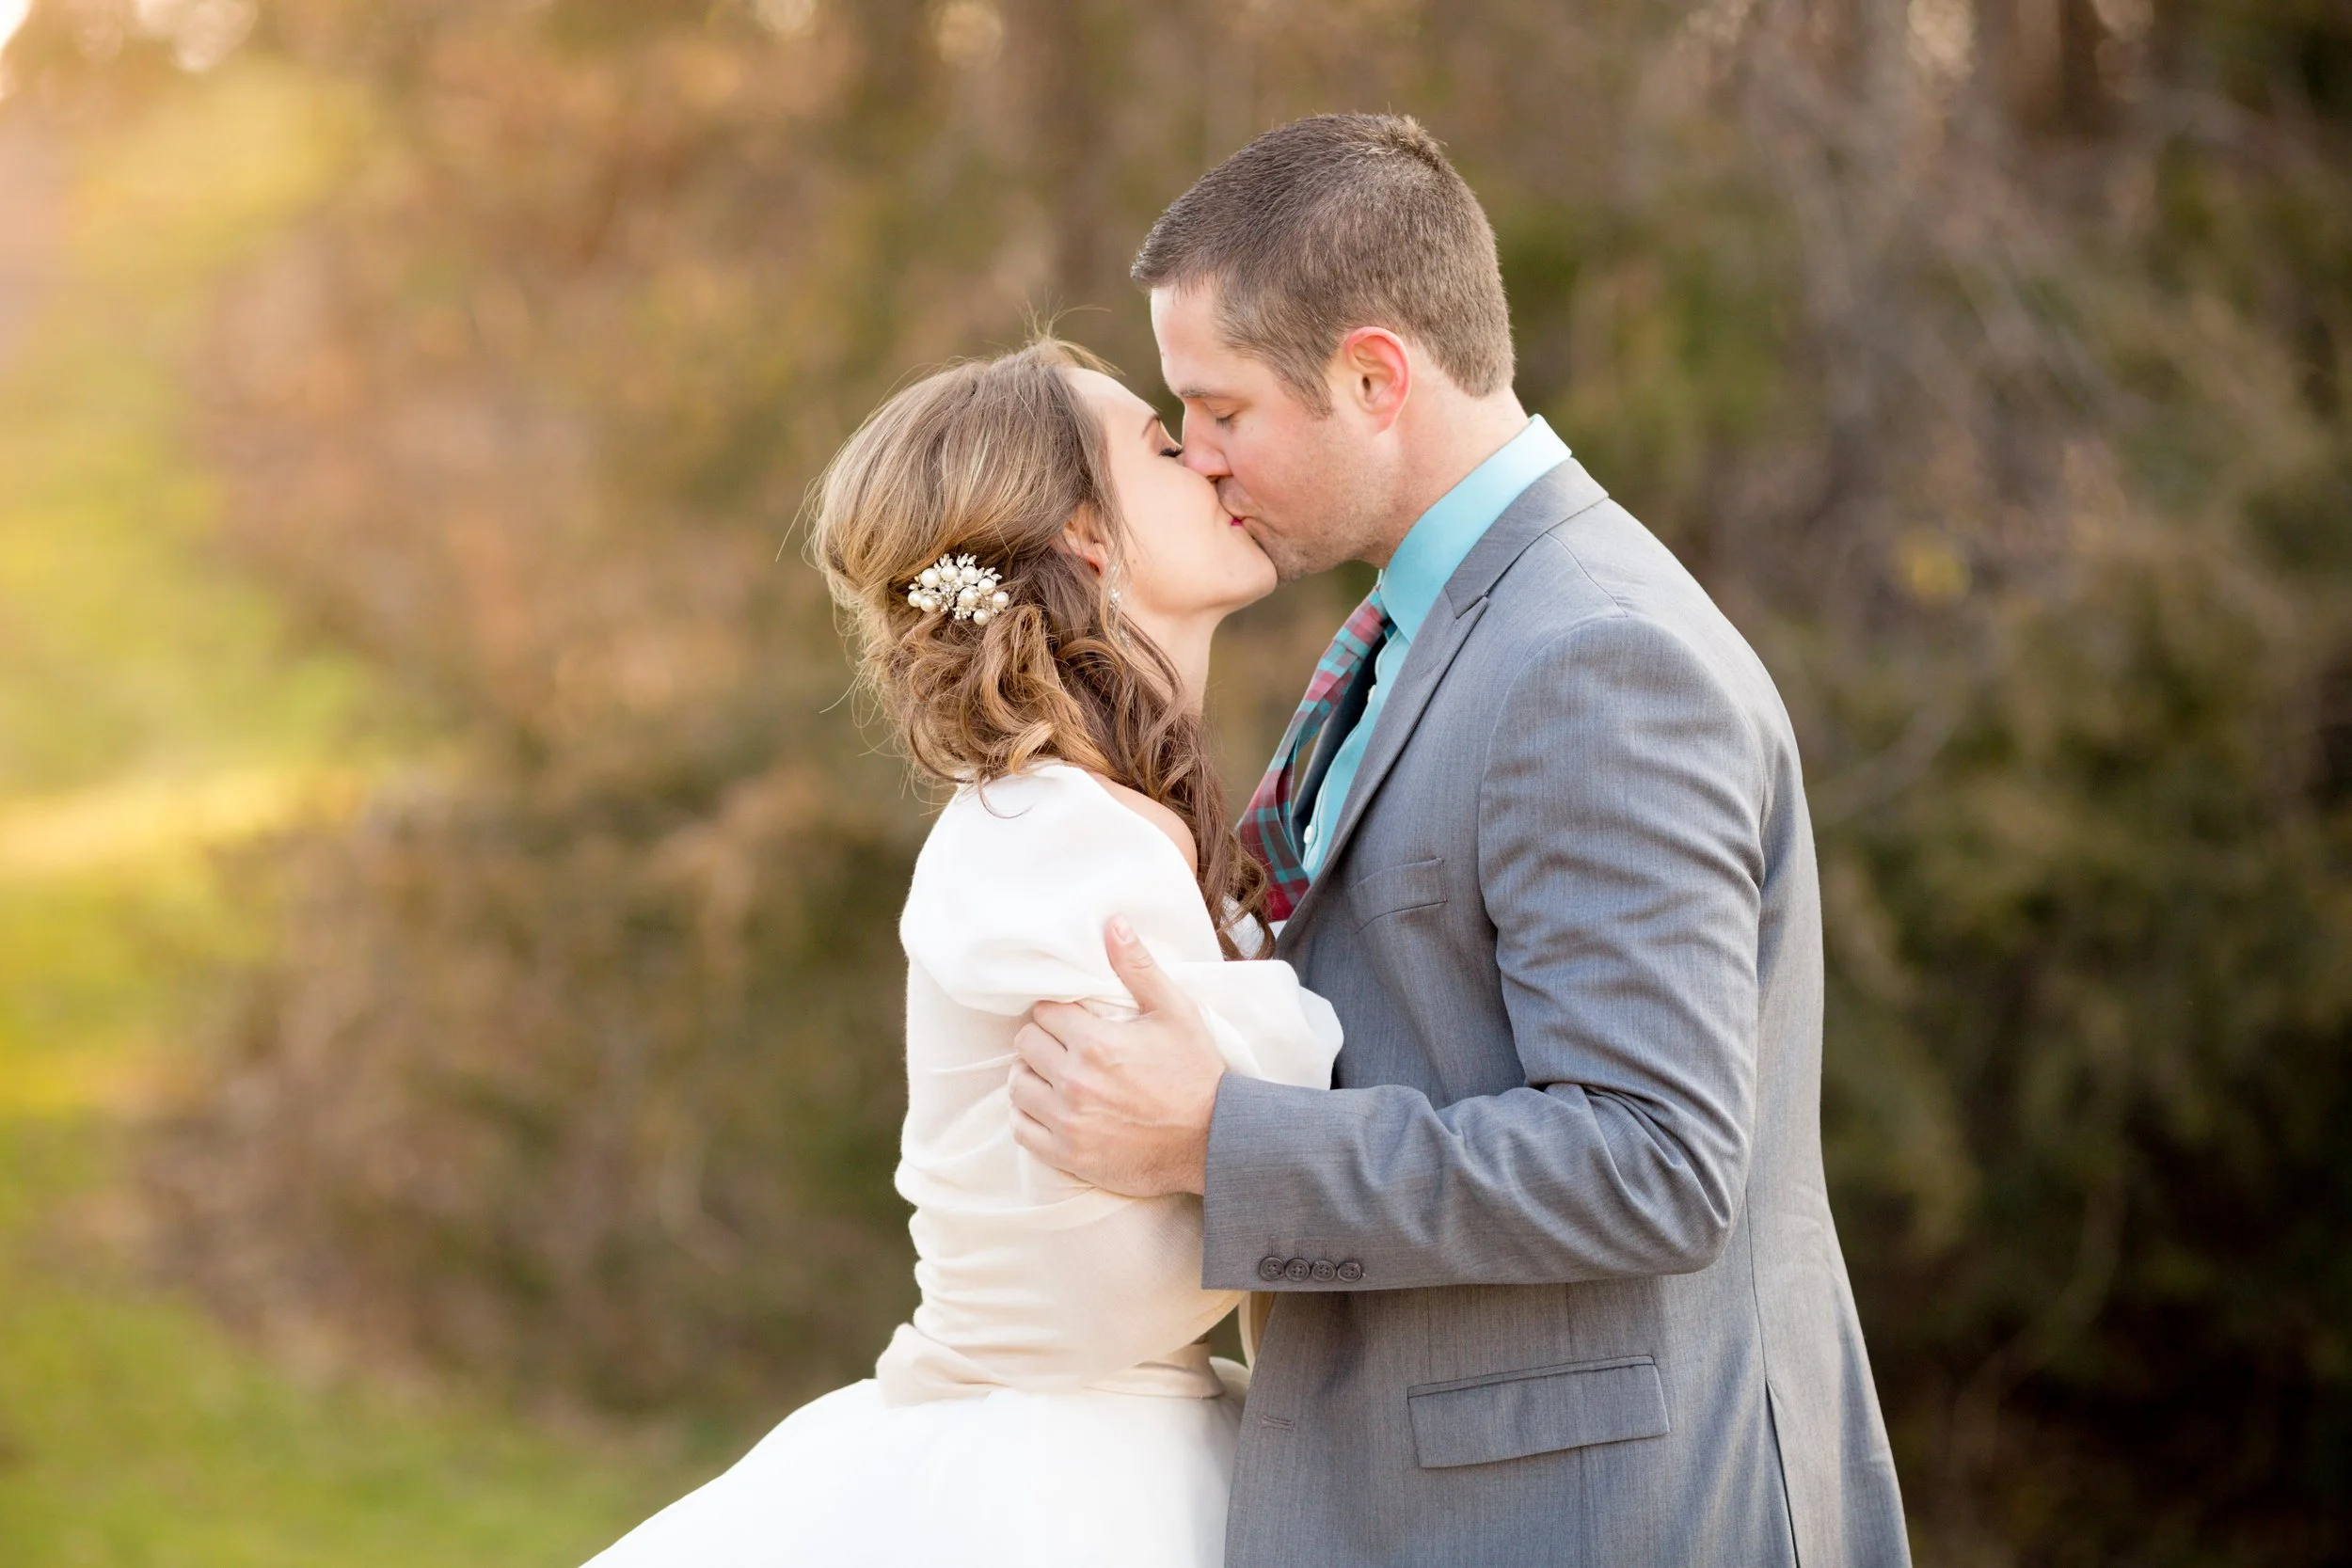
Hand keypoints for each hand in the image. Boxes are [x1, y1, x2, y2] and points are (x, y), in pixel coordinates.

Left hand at [1008, 916, 1225, 1196]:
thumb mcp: (1175, 1012)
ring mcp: (1069, 1122)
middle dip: (1042, 1039)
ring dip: (1031, 1075)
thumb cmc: (1196, 1073)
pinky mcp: (1068, 1155)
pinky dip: (1027, 1115)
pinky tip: (1047, 1106)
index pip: (1044, 1012)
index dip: (1057, 1013)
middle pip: (1026, 1045)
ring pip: (1018, 1085)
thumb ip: (1138, 968)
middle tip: (1063, 1045)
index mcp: (1096, 1043)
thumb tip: (1113, 924)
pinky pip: (1021, 1129)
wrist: (1214, 1140)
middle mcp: (1075, 1082)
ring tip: (1053, 1074)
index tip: (1073, 1020)